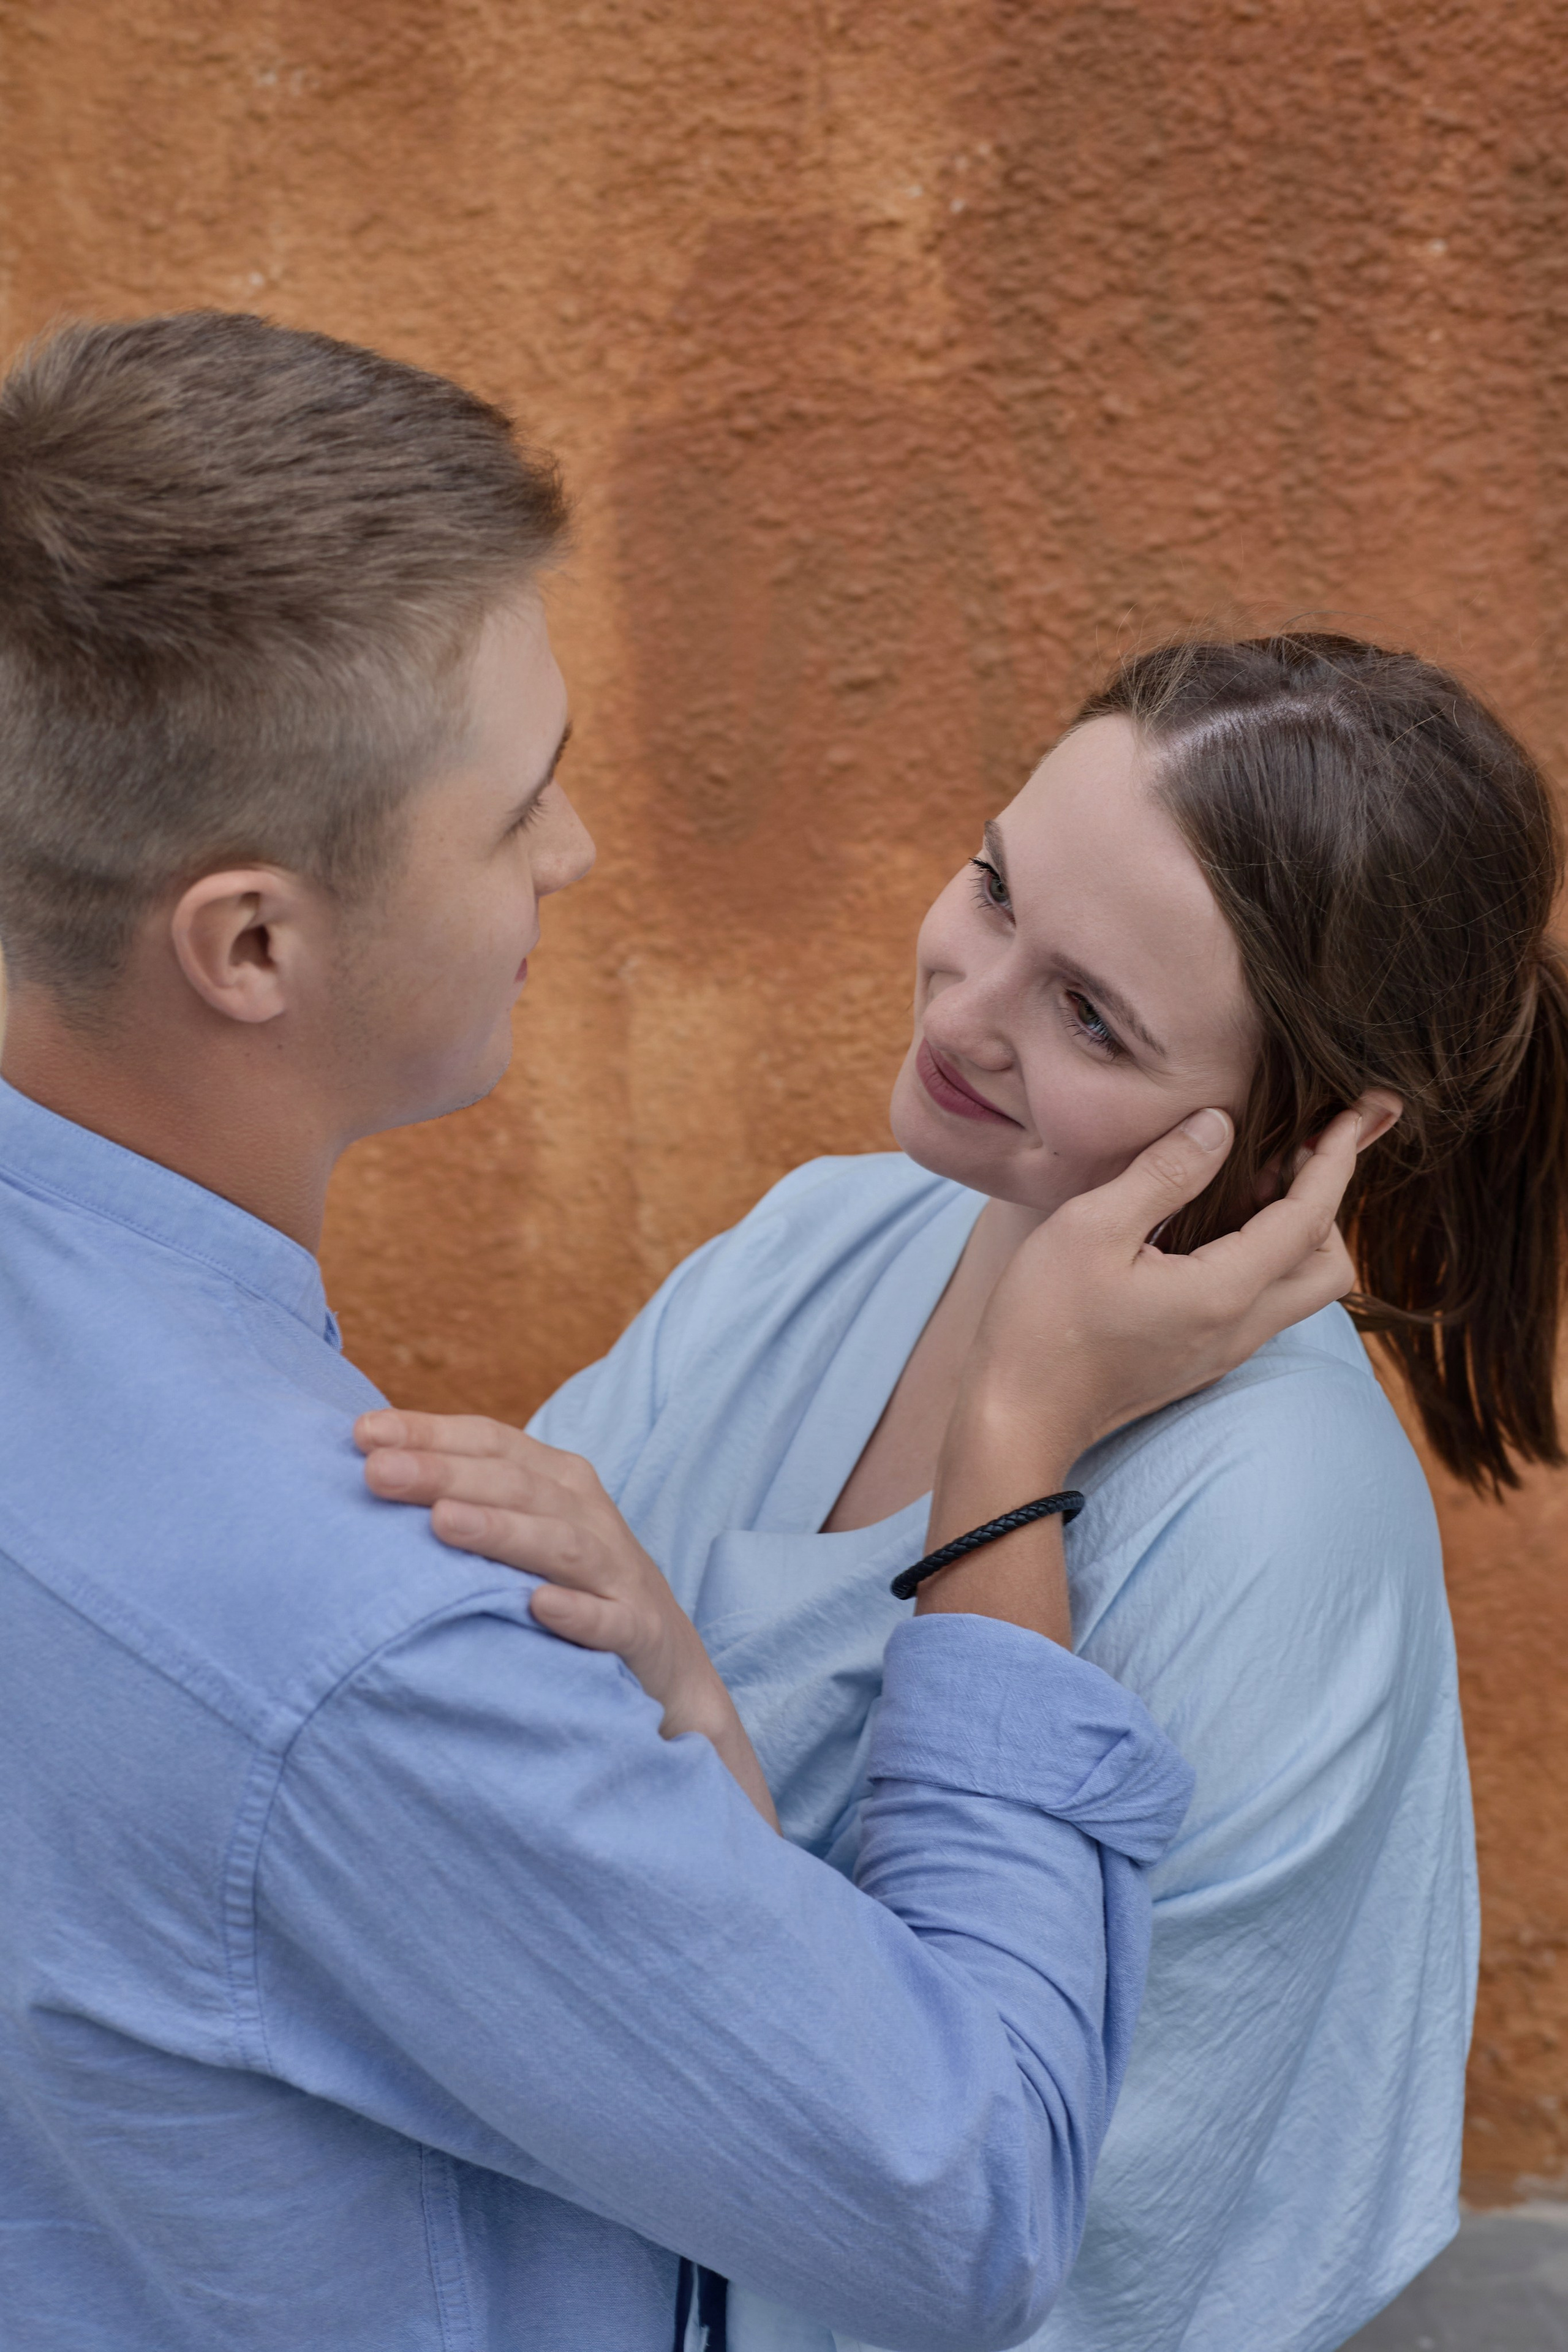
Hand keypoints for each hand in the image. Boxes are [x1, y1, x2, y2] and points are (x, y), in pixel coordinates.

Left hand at [353, 1412, 777, 1826]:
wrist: (666, 1667)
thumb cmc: (572, 1589)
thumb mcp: (526, 1534)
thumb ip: (466, 1501)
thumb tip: (370, 1469)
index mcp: (558, 1483)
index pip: (491, 1442)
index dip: (429, 1432)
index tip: (360, 1434)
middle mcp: (589, 1517)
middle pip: (516, 1485)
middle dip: (445, 1474)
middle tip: (378, 1473)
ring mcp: (618, 1574)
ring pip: (560, 1544)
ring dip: (502, 1531)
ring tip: (442, 1523)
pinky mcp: (639, 1631)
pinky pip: (609, 1621)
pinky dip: (578, 1613)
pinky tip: (538, 1606)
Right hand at [920, 1096, 1387, 1630]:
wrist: (1017, 1418)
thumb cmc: (1042, 1323)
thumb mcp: (1092, 1228)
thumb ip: (1163, 1174)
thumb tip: (1219, 1126)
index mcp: (1224, 1292)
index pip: (1309, 1218)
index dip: (1334, 1160)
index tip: (1348, 1115)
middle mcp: (1240, 1328)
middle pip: (1330, 1267)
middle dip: (1326, 1204)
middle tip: (1289, 1155)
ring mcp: (1224, 1351)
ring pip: (1299, 1290)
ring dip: (1295, 1233)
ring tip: (1249, 1183)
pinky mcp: (1202, 1360)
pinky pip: (1262, 1304)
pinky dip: (1263, 1258)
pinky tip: (1215, 1227)